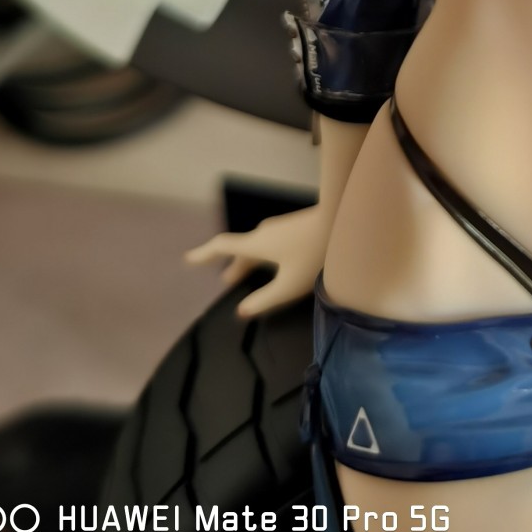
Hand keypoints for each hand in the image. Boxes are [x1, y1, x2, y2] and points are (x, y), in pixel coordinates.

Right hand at [185, 204, 331, 317]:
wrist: (342, 219)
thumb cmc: (313, 255)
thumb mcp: (288, 286)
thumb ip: (264, 300)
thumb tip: (241, 311)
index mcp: (256, 245)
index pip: (222, 247)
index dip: (204, 254)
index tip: (189, 259)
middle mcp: (264, 233)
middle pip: (241, 249)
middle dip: (233, 266)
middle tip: (226, 283)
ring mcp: (280, 227)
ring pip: (257, 246)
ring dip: (248, 261)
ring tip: (244, 276)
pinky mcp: (294, 226)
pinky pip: (269, 242)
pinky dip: (262, 255)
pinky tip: (274, 263)